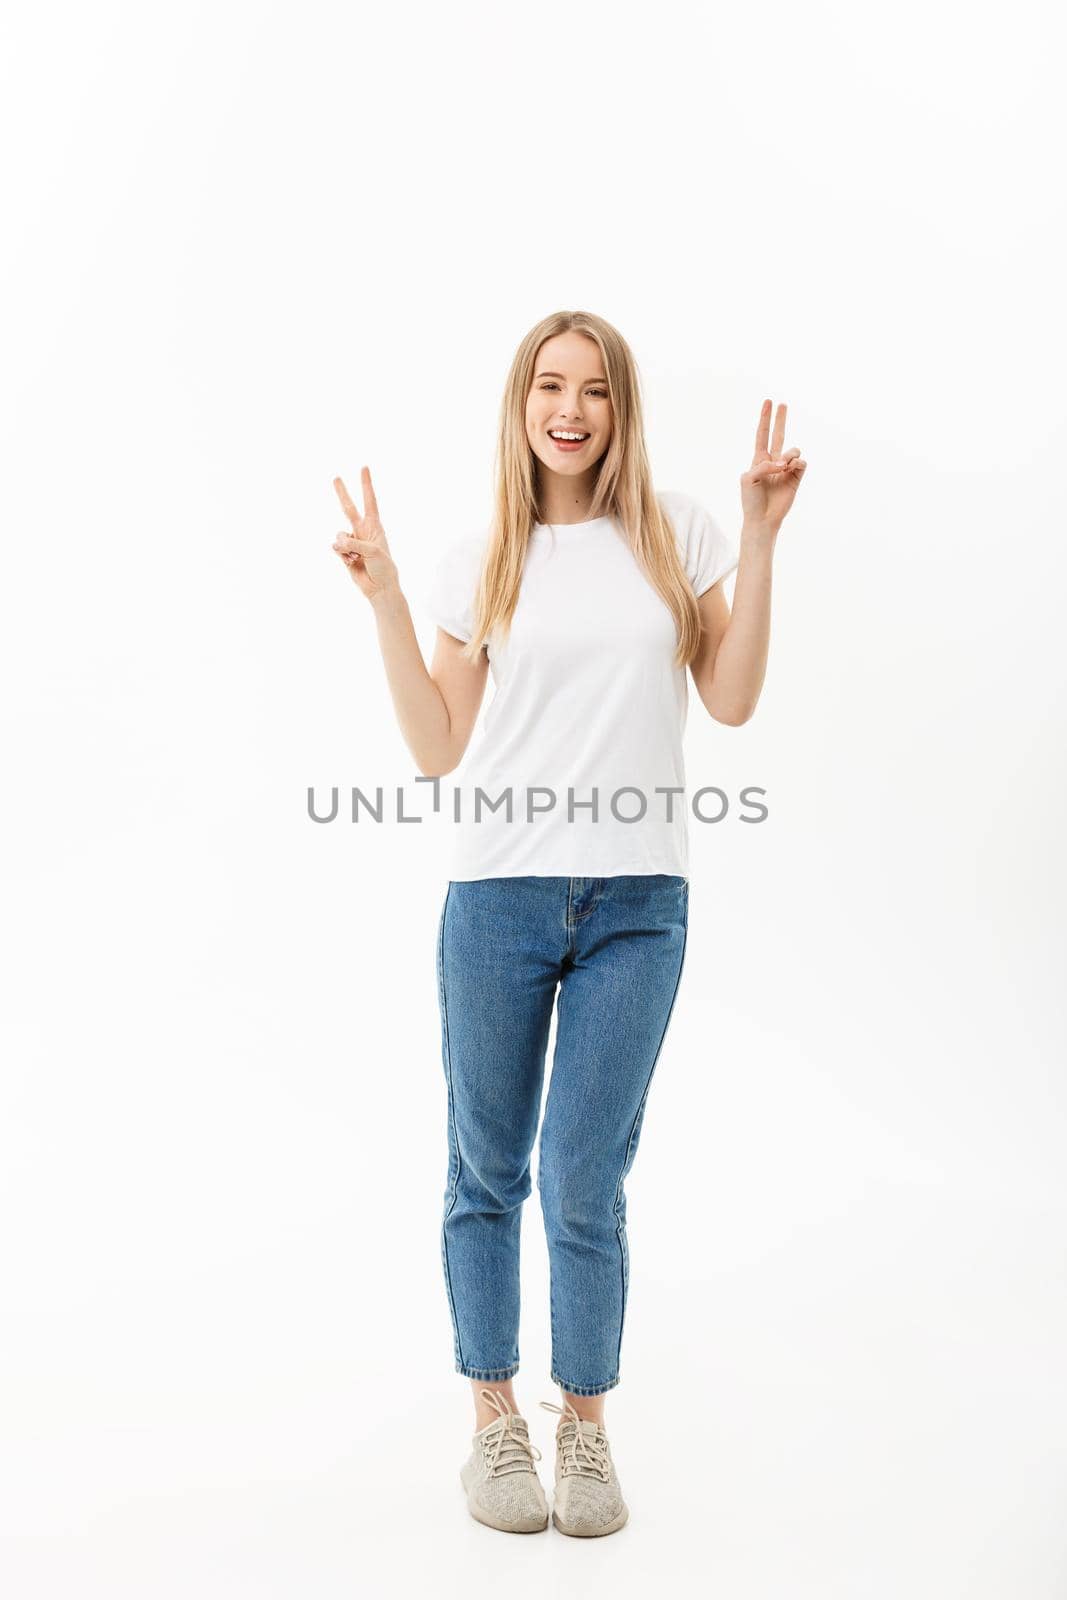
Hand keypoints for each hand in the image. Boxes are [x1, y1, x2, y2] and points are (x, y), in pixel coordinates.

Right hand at [331, 468, 399, 599]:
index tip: (364, 467)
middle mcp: (362, 530)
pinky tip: (351, 563)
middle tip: (336, 477)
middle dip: (342, 493)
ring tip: (356, 557)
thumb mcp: (372, 551)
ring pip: (339, 534)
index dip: (366, 484)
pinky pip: (336, 548)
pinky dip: (342, 555)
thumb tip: (336, 542)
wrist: (379, 587)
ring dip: (345, 546)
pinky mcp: (344, 553)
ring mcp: (352, 541)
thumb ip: (354, 542)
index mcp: (374, 526)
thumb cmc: (383, 567)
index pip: (369, 501)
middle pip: (349, 508)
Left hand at [740, 400, 806, 532]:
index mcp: (759, 460)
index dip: (765, 419)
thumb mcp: (749, 478)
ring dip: (790, 454)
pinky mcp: (796, 479)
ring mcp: (785, 470)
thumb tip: (784, 462)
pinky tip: (792, 468)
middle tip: (783, 404)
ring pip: (793, 451)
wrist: (762, 519)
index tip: (768, 402)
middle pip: (778, 435)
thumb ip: (764, 465)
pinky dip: (797, 463)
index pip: (762, 435)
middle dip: (780, 420)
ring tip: (784, 464)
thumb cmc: (751, 500)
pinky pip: (801, 463)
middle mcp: (773, 462)